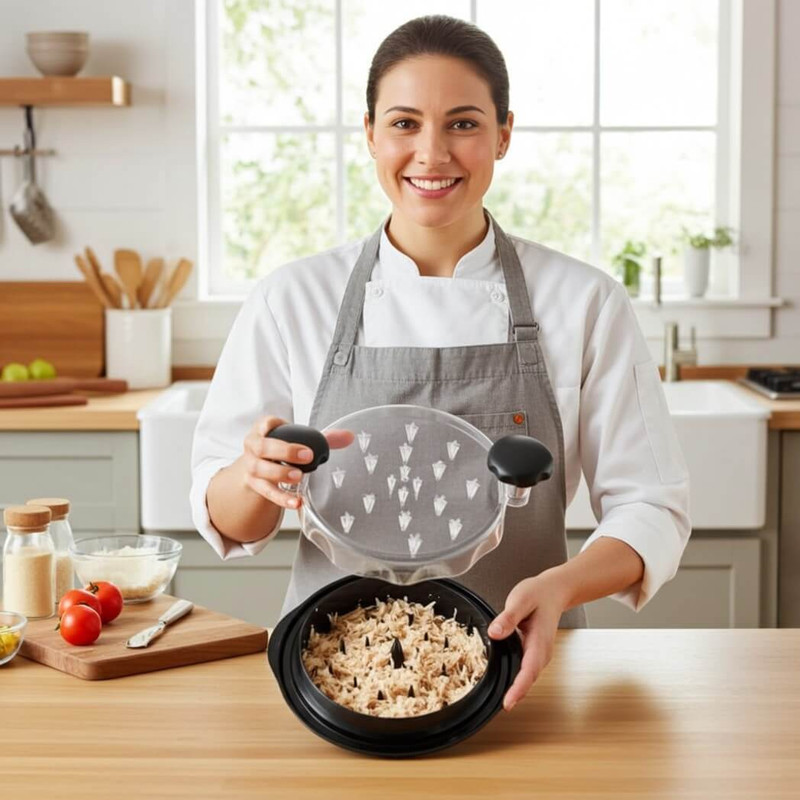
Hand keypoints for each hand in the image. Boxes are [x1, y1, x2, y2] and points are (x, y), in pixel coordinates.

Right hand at [242, 416, 353, 508]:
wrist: (258, 464)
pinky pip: (266, 492)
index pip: (265, 423)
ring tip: (299, 478)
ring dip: (279, 474)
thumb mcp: (298, 439)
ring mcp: (251, 466)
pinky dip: (281, 498)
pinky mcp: (254, 485)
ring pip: (259, 470)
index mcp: (264, 429)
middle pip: (262, 447)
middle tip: (307, 457)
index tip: (292, 428)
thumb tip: (350, 437)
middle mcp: (253, 446)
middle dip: (284, 451)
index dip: (273, 425)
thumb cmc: (281, 447)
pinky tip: (296, 501)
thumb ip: (324, 438)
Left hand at [487, 570, 567, 711]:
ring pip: (527, 678)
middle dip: (515, 695)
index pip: (528, 671)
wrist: (555, 591)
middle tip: (496, 709)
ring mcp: (540, 654)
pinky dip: (517, 680)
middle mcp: (542, 652)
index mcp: (539, 642)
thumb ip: (508, 617)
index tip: (507, 704)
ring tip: (498, 702)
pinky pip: (526, 671)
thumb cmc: (539, 594)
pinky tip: (505, 684)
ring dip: (516, 690)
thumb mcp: (521, 600)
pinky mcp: (535, 653)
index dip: (518, 689)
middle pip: (528, 680)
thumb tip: (494, 633)